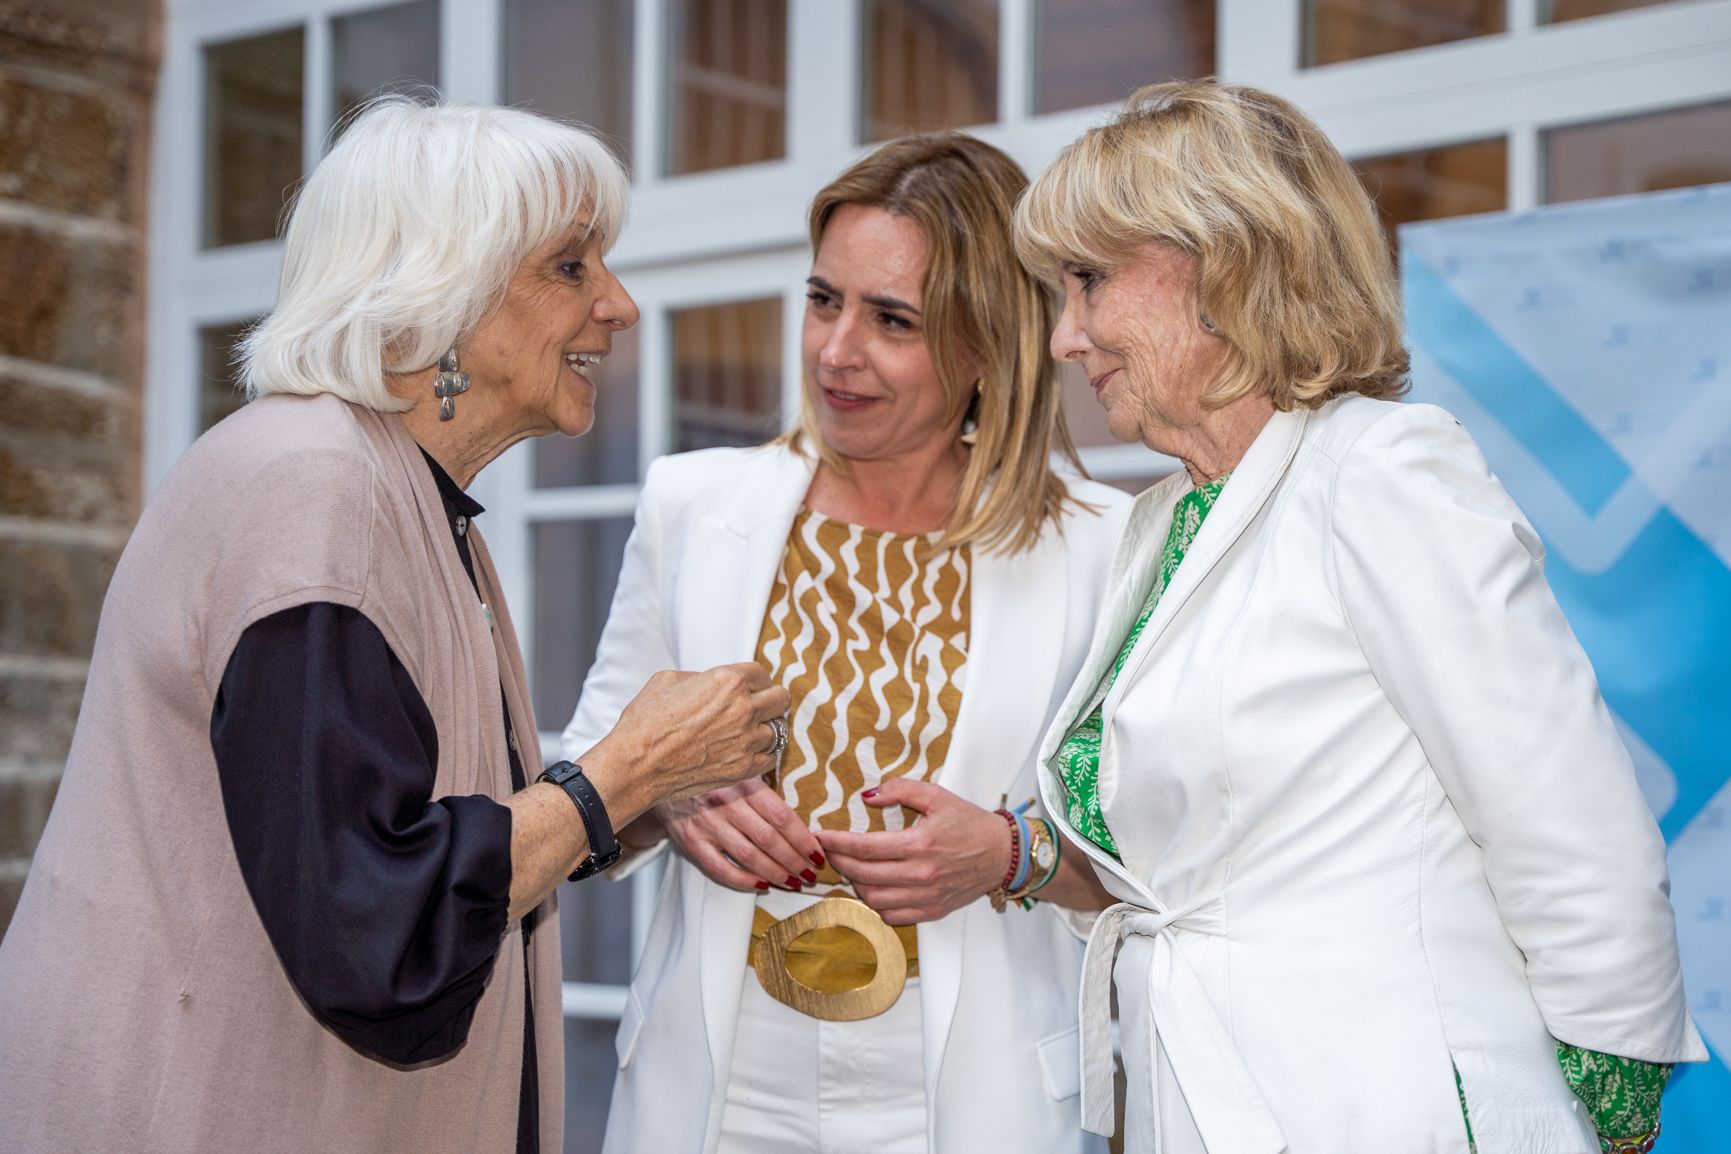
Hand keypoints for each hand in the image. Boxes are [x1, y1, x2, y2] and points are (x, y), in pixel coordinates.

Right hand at [582, 663, 790, 823]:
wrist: (637, 764)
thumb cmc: (646, 720)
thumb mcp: (669, 679)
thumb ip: (702, 677)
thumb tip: (713, 684)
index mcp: (728, 681)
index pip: (762, 673)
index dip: (753, 681)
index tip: (747, 688)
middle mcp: (744, 709)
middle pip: (781, 699)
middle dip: (770, 700)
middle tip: (757, 707)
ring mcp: (747, 741)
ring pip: (779, 730)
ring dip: (765, 729)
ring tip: (747, 732)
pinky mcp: (744, 768)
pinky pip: (770, 758)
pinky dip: (762, 754)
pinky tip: (745, 752)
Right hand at [657, 778, 824, 892]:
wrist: (663, 777)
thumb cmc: (711, 777)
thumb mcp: (739, 772)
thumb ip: (764, 794)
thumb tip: (799, 826)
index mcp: (744, 783)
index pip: (782, 817)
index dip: (803, 839)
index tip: (818, 853)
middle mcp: (726, 803)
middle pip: (770, 840)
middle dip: (795, 861)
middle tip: (810, 873)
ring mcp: (707, 824)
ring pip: (750, 857)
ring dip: (776, 873)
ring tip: (793, 882)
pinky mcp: (691, 842)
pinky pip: (721, 869)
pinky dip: (743, 881)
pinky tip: (761, 885)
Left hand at [817, 778, 1009, 924]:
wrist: (1003, 854)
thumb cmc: (970, 823)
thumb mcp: (937, 795)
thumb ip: (901, 789)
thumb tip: (867, 796)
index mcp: (921, 844)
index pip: (865, 847)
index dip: (836, 842)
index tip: (820, 836)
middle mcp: (921, 875)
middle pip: (863, 874)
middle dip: (839, 862)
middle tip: (830, 850)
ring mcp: (926, 897)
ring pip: (873, 899)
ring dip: (855, 883)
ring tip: (851, 868)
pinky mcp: (932, 911)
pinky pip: (891, 915)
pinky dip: (875, 903)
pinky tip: (872, 887)